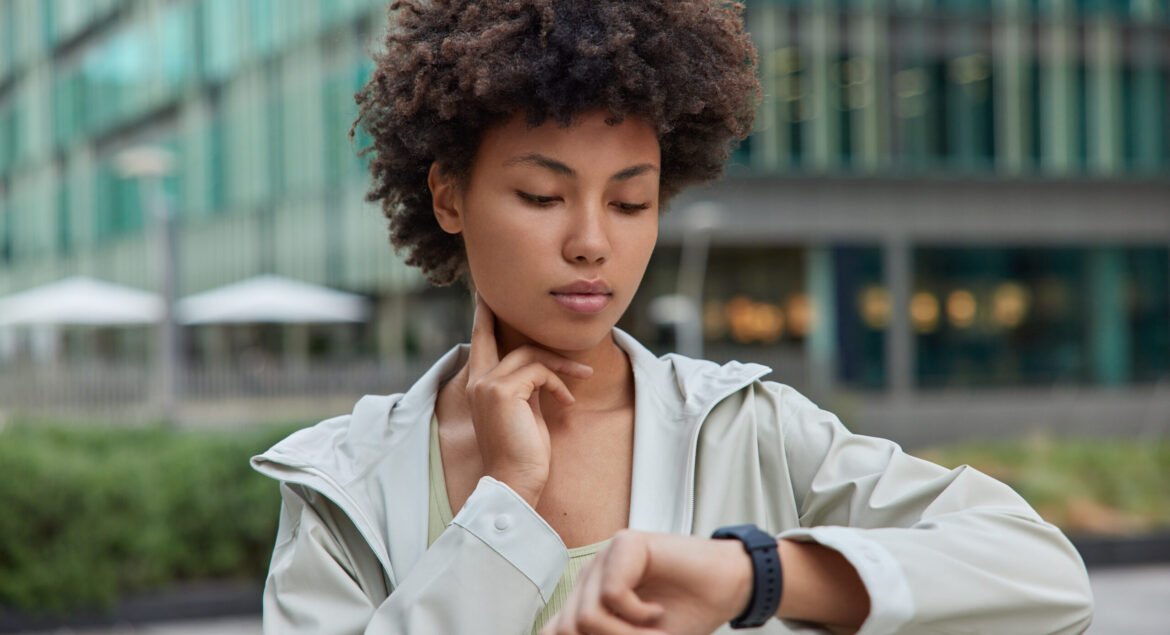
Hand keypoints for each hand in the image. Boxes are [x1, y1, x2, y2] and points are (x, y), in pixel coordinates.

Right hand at [465, 295, 592, 506]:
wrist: (515, 483)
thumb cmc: (524, 453)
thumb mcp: (525, 412)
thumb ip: (526, 387)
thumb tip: (542, 369)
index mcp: (478, 387)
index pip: (479, 344)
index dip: (482, 320)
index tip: (484, 299)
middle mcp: (477, 382)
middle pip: (495, 337)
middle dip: (494, 312)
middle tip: (493, 294)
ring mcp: (487, 385)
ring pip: (529, 353)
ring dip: (561, 363)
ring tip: (584, 373)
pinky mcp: (503, 391)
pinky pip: (540, 371)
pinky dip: (560, 383)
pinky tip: (568, 402)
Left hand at [540, 530, 753, 634]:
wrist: (727, 589)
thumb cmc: (685, 614)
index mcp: (587, 599)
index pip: (554, 632)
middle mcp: (591, 577)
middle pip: (566, 629)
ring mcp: (606, 558)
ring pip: (586, 616)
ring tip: (653, 630)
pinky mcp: (626, 544)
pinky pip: (612, 594)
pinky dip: (639, 614)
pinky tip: (657, 610)